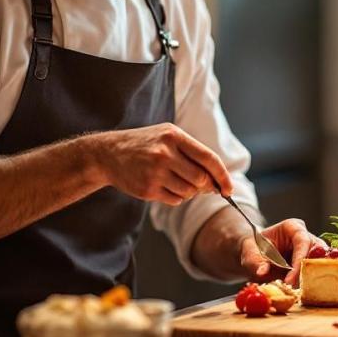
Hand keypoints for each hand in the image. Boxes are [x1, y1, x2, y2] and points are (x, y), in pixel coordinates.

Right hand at [91, 123, 233, 205]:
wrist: (108, 153)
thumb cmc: (145, 144)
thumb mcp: (168, 137)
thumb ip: (193, 154)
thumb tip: (217, 180)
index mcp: (174, 136)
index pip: (209, 158)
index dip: (223, 175)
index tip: (229, 188)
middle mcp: (164, 153)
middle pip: (201, 179)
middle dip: (207, 186)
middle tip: (205, 187)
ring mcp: (154, 172)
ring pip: (189, 192)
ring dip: (190, 192)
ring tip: (178, 181)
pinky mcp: (147, 189)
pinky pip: (175, 200)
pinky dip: (177, 197)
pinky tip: (165, 186)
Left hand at [239, 218, 326, 285]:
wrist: (255, 253)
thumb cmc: (254, 249)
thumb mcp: (251, 253)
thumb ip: (256, 262)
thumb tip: (262, 272)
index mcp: (292, 227)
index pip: (302, 242)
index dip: (299, 261)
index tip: (289, 279)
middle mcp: (306, 237)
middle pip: (318, 252)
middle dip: (311, 271)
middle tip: (300, 288)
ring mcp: (311, 251)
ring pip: (322, 263)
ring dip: (314, 278)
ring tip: (302, 291)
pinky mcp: (312, 264)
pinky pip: (318, 272)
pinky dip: (312, 283)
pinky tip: (304, 292)